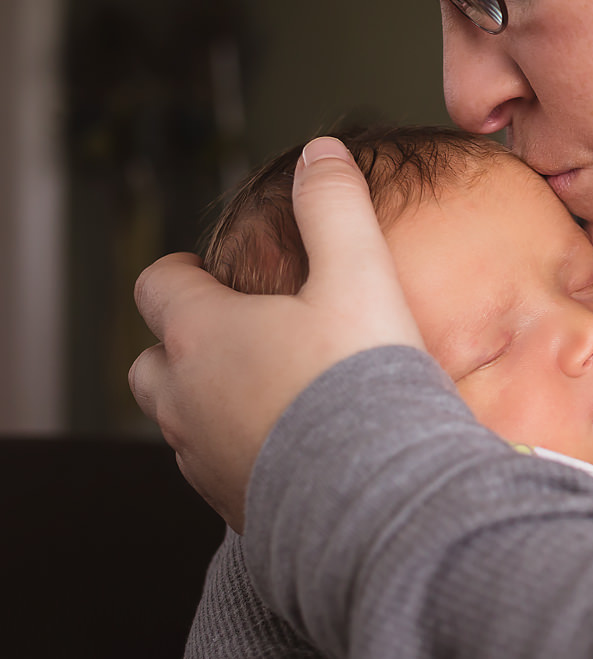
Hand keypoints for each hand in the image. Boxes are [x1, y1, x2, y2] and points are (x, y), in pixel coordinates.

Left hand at [129, 138, 424, 531]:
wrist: (375, 497)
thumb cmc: (362, 386)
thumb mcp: (360, 278)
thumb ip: (335, 208)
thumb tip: (321, 154)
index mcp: (202, 334)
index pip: (158, 284)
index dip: (182, 273)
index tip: (211, 274)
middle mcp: (183, 398)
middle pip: (151, 361)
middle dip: (184, 345)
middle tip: (242, 338)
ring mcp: (200, 456)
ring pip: (180, 419)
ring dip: (211, 401)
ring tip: (273, 394)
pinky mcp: (228, 504)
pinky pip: (215, 468)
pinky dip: (240, 451)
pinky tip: (293, 448)